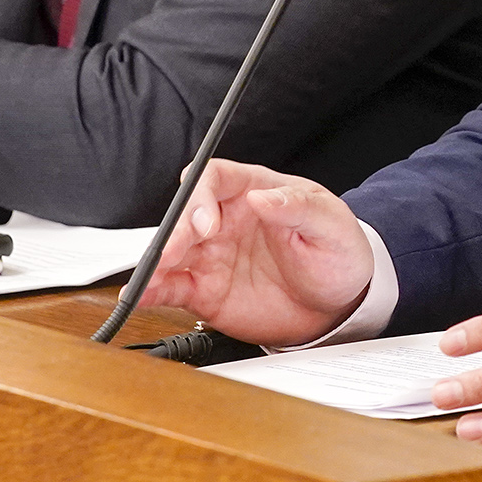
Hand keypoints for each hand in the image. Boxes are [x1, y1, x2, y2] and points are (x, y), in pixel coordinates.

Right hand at [139, 159, 373, 346]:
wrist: (340, 303)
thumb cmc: (338, 252)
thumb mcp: (331, 225)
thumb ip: (298, 208)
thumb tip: (263, 197)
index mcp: (254, 191)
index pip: (215, 179)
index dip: (202, 196)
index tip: (207, 223)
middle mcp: (226, 220)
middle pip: (186, 215)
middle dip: (174, 232)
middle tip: (173, 254)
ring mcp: (213, 255)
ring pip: (173, 251)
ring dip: (156, 262)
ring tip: (144, 279)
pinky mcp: (207, 290)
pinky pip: (173, 287)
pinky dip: (153, 290)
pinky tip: (140, 295)